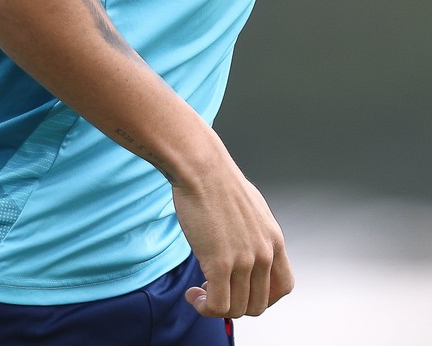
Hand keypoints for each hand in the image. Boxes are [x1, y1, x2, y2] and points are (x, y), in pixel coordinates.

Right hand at [173, 161, 293, 318]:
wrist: (200, 166)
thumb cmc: (217, 179)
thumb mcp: (250, 206)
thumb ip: (254, 230)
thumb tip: (243, 241)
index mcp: (274, 239)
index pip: (283, 287)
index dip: (264, 297)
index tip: (242, 291)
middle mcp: (264, 253)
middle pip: (258, 304)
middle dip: (235, 304)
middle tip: (215, 291)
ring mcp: (244, 260)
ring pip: (237, 309)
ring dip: (216, 308)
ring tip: (199, 293)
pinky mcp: (219, 263)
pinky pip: (218, 304)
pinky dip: (204, 307)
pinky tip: (192, 295)